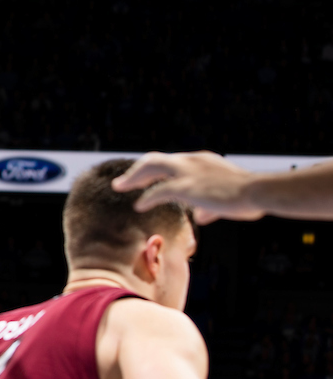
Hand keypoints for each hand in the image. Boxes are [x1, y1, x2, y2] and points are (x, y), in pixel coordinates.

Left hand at [112, 151, 264, 224]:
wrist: (258, 192)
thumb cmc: (248, 197)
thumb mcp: (226, 200)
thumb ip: (209, 208)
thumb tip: (199, 218)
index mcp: (202, 161)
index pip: (173, 163)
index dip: (157, 171)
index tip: (146, 179)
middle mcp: (192, 161)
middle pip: (156, 160)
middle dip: (138, 170)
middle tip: (123, 181)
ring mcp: (187, 172)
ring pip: (151, 167)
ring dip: (133, 177)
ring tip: (120, 186)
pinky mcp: (186, 186)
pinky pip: (159, 191)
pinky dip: (147, 198)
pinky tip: (139, 206)